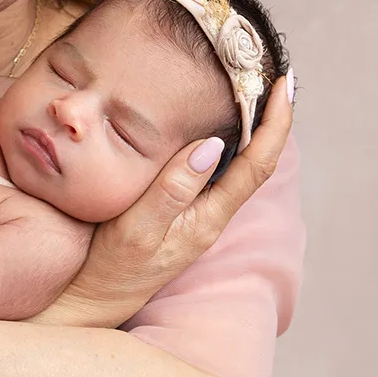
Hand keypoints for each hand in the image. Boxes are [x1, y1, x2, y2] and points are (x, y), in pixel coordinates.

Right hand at [32, 72, 296, 328]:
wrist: (92, 302)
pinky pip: (217, 173)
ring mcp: (199, 217)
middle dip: (272, 118)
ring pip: (240, 166)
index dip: (276, 122)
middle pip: (257, 160)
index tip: (285, 82)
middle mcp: (212, 216)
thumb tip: (214, 145)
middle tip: (277, 75)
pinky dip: (227, 142)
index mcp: (209, 217)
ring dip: (253, 128)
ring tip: (256, 90)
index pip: (257, 162)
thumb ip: (173, 189)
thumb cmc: (111, 268)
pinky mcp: (183, 216)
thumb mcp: (137, 227)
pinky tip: (216, 125)